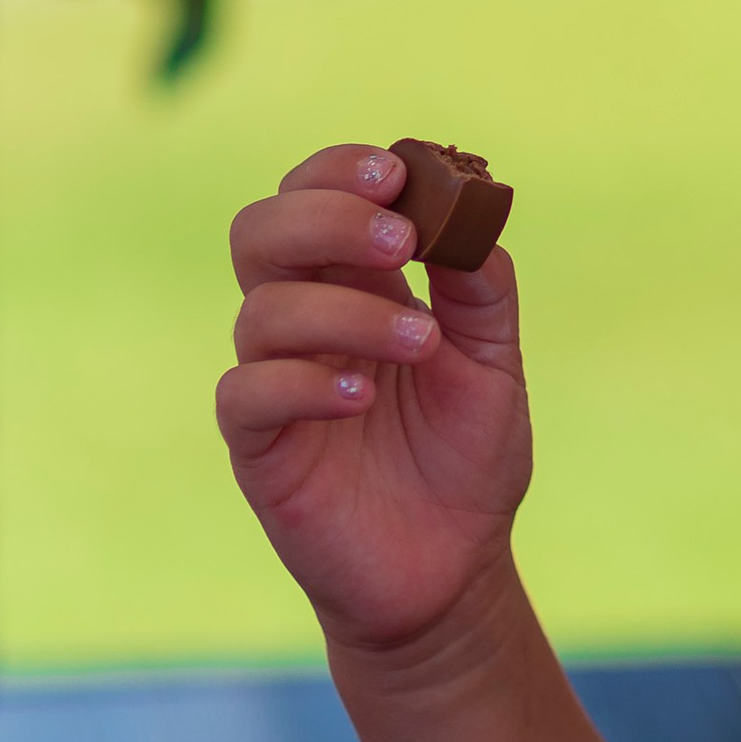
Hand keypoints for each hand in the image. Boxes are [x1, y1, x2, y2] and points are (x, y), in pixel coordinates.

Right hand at [216, 144, 532, 654]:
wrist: (453, 569)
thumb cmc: (467, 460)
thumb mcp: (494, 363)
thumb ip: (482, 289)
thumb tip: (470, 212)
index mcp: (356, 285)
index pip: (314, 196)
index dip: (340, 171)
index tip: (396, 172)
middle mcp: (303, 321)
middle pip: (262, 231)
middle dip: (327, 217)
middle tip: (400, 241)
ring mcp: (274, 382)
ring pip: (262, 309)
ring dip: (347, 311)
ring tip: (422, 343)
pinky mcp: (258, 448)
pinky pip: (246, 393)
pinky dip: (304, 381)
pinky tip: (362, 398)